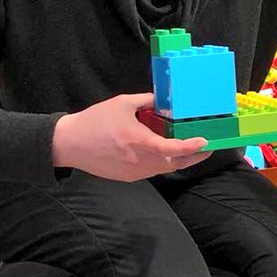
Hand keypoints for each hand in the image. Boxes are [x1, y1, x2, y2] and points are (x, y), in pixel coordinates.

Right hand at [52, 93, 210, 181]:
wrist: (70, 144)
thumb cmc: (95, 122)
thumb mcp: (121, 103)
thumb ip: (145, 101)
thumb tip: (161, 99)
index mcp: (138, 140)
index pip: (171, 148)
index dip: (190, 147)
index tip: (204, 142)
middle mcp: (139, 160)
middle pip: (174, 163)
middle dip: (193, 157)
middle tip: (206, 147)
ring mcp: (134, 171)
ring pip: (164, 168)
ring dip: (178, 159)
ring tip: (188, 149)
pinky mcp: (129, 177)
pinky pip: (152, 170)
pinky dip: (161, 162)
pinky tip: (163, 152)